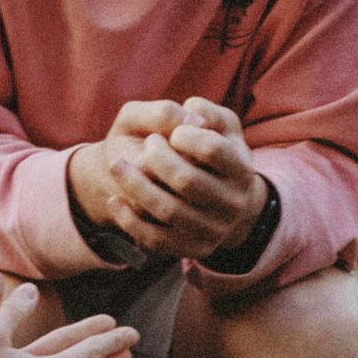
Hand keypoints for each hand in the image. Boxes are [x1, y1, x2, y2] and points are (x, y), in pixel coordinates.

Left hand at [69, 98, 267, 260]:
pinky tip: (115, 199)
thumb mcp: (211, 122)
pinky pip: (155, 238)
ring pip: (167, 209)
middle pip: (186, 180)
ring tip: (116, 166)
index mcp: (242, 167)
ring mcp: (214, 229)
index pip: (212, 150)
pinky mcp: (193, 248)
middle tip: (147, 145)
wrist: (211, 196)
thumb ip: (203, 109)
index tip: (174, 132)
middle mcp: (234, 202)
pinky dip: (129, 218)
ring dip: (134, 185)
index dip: (185, 135)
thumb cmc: (204, 148)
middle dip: (156, 158)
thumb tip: (191, 114)